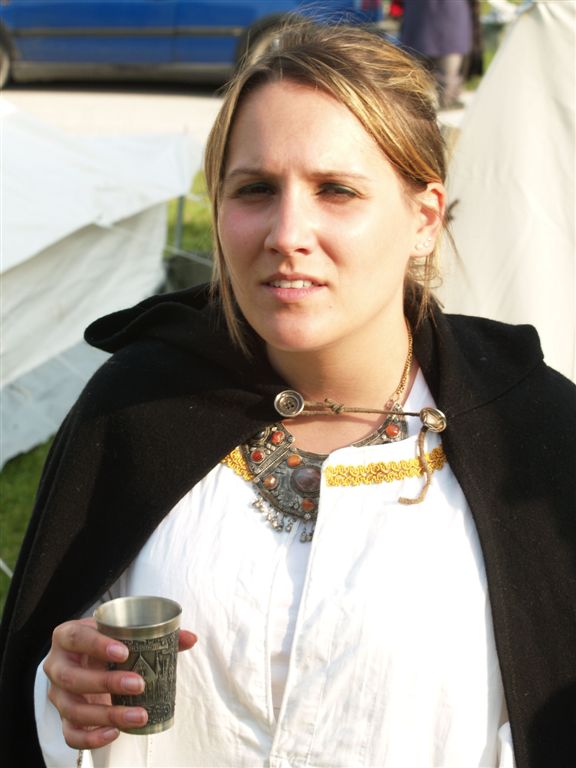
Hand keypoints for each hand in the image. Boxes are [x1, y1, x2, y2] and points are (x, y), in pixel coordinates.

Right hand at [43, 617, 196, 749]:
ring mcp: (58, 694)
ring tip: (139, 716)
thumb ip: (155, 633)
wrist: (85, 658)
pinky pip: (70, 733)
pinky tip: (115, 733)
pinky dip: (91, 738)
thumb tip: (191, 638)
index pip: (76, 637)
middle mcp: (57, 665)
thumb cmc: (105, 642)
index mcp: (67, 636)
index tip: (123, 652)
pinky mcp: (63, 717)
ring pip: (73, 708)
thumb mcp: (121, 633)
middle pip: (73, 677)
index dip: (96, 645)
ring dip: (107, 714)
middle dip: (106, 683)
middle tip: (138, 684)